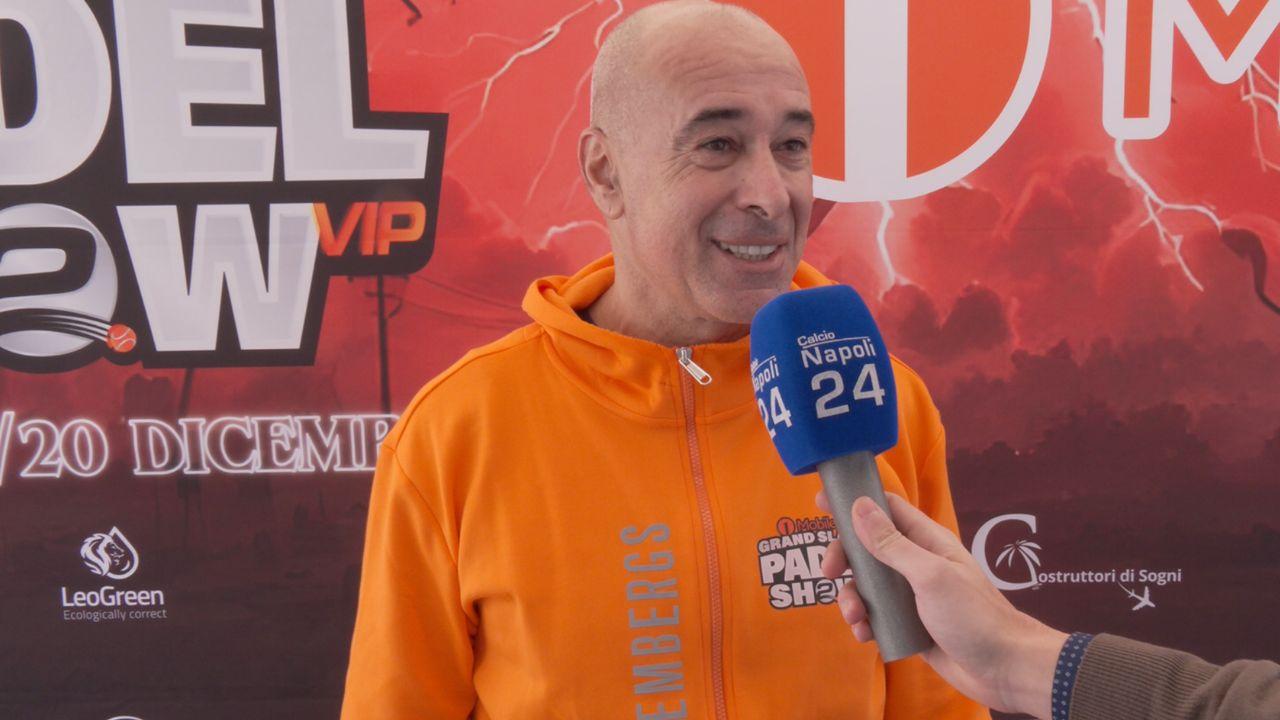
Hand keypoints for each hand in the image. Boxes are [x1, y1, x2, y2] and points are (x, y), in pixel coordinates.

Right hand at [817, 491, 1066, 719]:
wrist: (1003, 668)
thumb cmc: (974, 615)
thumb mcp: (930, 576)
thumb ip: (892, 544)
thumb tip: (860, 506)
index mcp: (926, 541)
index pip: (886, 508)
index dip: (854, 502)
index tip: (821, 502)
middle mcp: (916, 563)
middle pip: (867, 548)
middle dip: (844, 559)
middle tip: (829, 573)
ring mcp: (911, 594)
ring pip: (867, 585)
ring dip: (852, 598)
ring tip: (856, 617)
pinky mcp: (907, 623)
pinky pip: (875, 615)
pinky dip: (864, 622)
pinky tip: (865, 635)